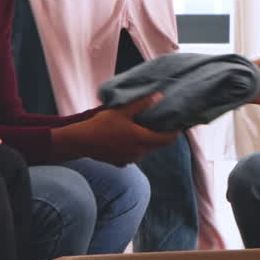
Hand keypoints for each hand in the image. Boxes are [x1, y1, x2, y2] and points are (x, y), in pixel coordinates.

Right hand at [51, 92, 176, 165]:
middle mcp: (138, 152)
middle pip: (156, 145)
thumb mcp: (122, 111)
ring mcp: (129, 159)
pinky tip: (128, 139)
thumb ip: (142, 104)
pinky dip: (134, 148)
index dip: (174, 134)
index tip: (179, 127)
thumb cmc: (102, 124)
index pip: (166, 139)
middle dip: (161, 137)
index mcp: (141, 139)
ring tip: (143, 130)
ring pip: (145, 151)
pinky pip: (133, 155)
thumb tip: (159, 96)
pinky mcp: (120, 163)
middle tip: (162, 125)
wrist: (81, 141)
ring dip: (147, 142)